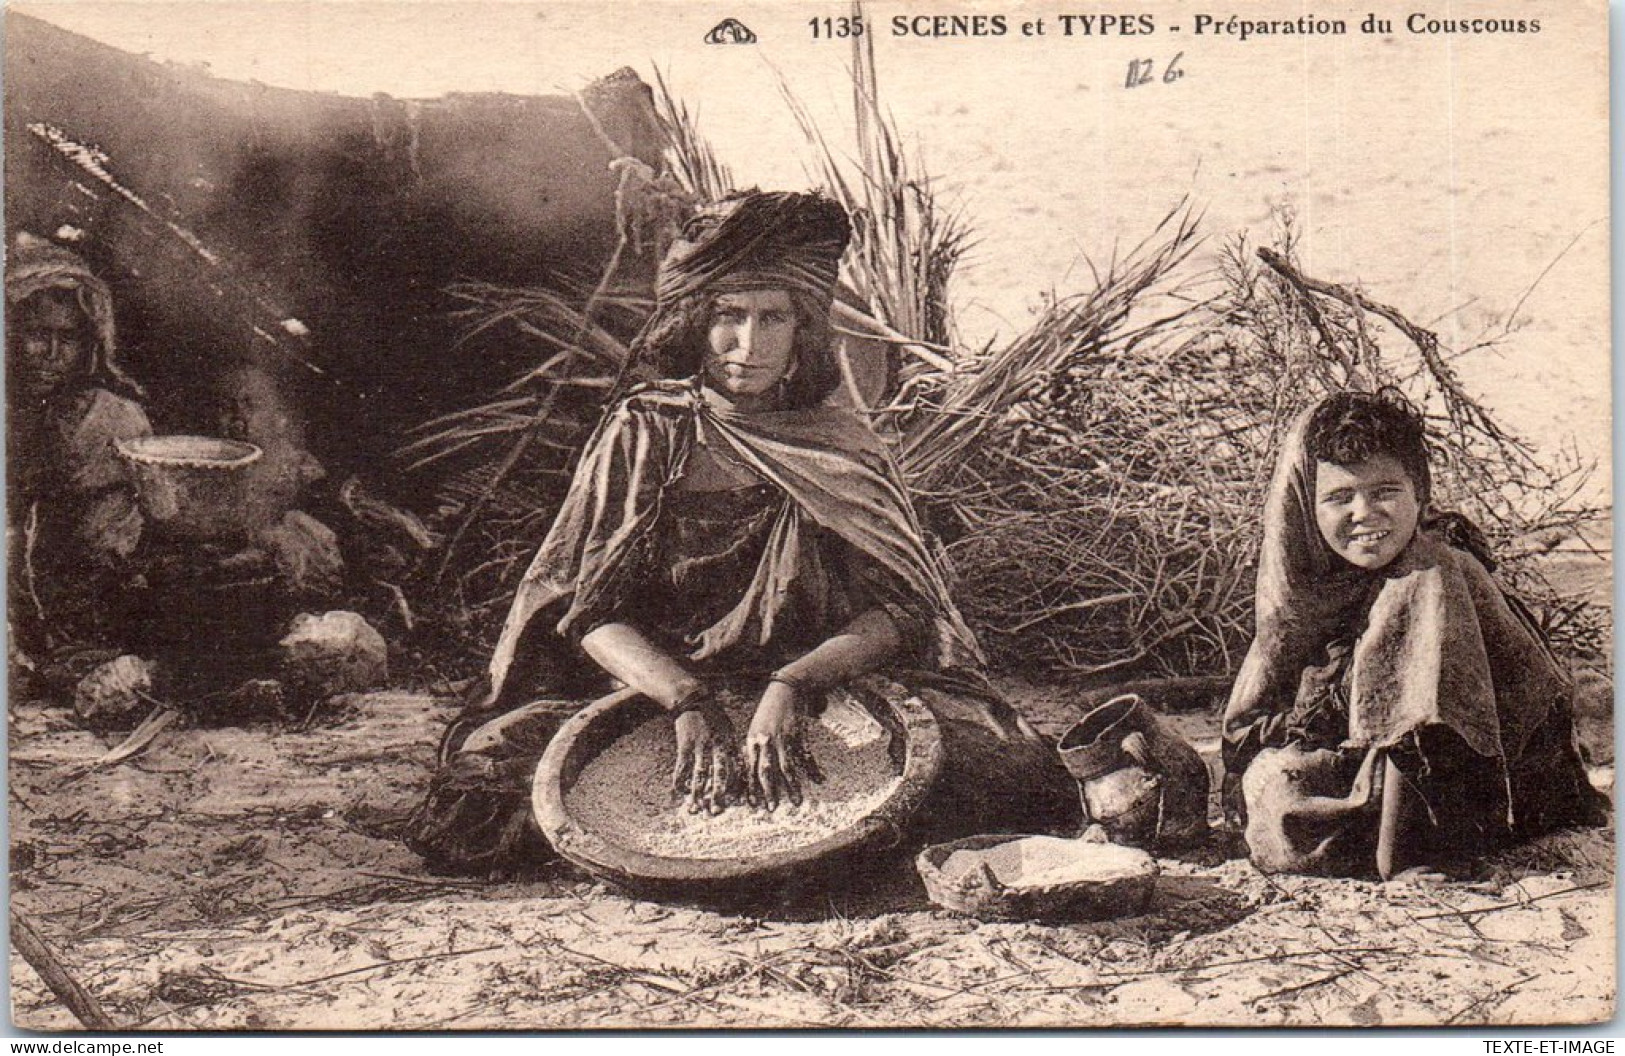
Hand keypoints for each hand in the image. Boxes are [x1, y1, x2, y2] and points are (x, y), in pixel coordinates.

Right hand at [671, 704, 737, 814]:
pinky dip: (678, 780)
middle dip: (717, 794)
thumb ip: (732, 747)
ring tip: (695, 808)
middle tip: (716, 811)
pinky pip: (682, 766)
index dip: (736, 785)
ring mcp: (700, 745)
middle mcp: (717, 745)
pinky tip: (677, 792)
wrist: (693, 698)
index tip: (736, 801)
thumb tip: (738, 768)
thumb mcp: (729, 728)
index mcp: (730, 742)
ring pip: (699, 774)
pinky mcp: (685, 744)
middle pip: (719, 774)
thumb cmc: (713, 715)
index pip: (736, 768)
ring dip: (697, 793)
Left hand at [744, 681, 822, 808]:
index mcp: (752, 740)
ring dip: (792, 786)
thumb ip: (755, 746)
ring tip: (797, 801)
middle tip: (773, 808)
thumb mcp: (757, 727)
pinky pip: (805, 756)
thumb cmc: (769, 709)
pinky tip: (818, 780)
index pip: (749, 768)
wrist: (787, 688)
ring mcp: (782, 738)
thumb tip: (754, 766)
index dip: (751, 787)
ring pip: (786, 767)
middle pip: (766, 771)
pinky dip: (811, 769)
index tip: (753, 803)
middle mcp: (765, 741)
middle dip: (769, 792)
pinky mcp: (798, 734)